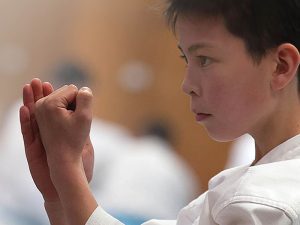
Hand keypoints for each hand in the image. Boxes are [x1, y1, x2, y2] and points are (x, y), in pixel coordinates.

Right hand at [20, 79, 93, 201]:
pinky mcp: (32, 150)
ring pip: (31, 118)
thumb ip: (84, 125)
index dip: (59, 99)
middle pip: (41, 111)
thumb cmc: (80, 165)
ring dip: (29, 102)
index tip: (59, 87)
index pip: (59, 110)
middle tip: (39, 80)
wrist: (70, 183)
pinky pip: (26, 134)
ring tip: (28, 86)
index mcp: (61, 130)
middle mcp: (48, 133)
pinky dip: (24, 121)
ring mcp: (38, 141)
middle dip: (40, 95)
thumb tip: (88, 109)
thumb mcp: (86, 141)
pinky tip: (24, 109)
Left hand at [34, 83, 93, 173]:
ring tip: (68, 123)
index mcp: (50, 102)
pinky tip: (63, 118)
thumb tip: (83, 88)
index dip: (80, 103)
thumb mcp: (85, 116)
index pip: (74, 90)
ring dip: (69, 108)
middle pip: (66, 93)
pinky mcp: (40, 115)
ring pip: (62, 99)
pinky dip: (62, 110)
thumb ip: (86, 97)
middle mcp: (41, 103)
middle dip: (73, 103)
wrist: (63, 158)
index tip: (76, 118)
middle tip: (72, 122)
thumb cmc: (74, 139)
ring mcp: (39, 109)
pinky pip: (56, 105)